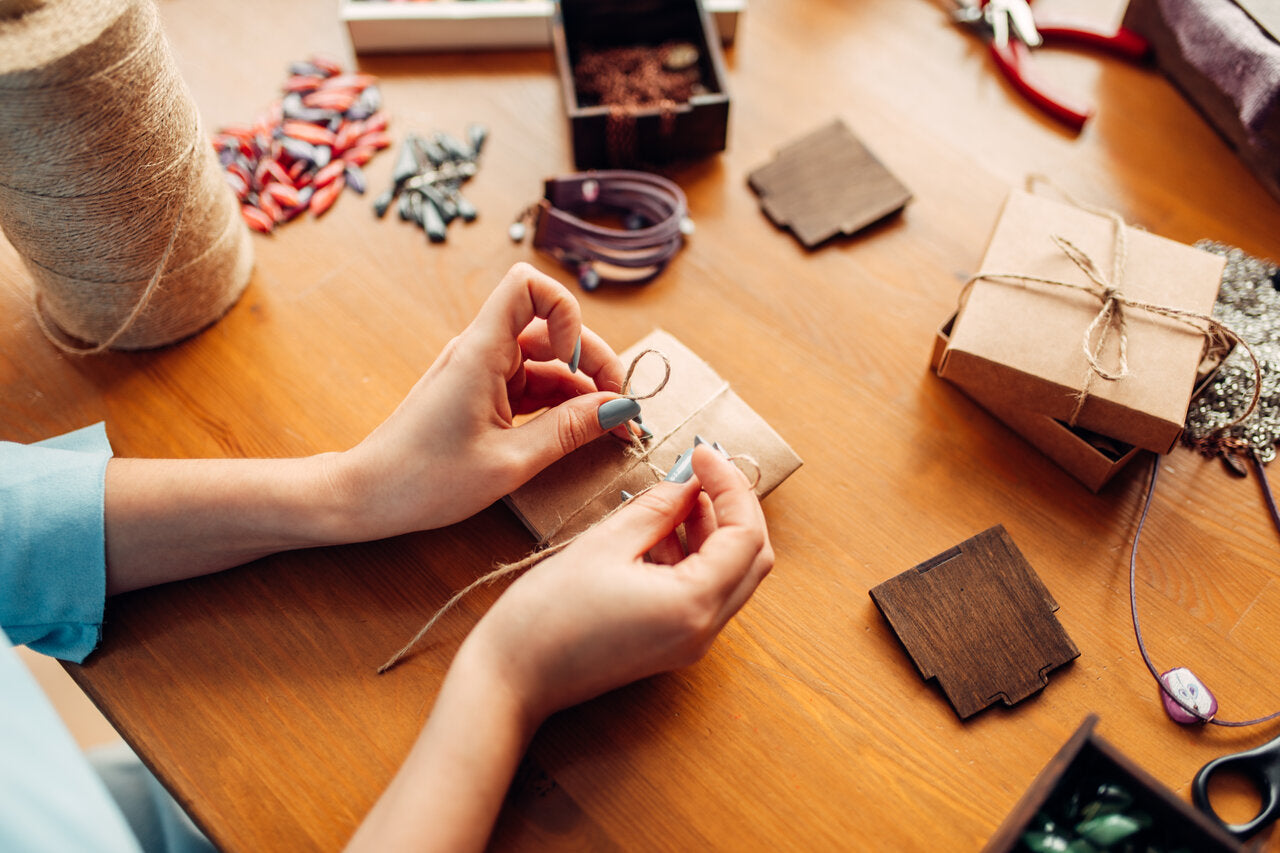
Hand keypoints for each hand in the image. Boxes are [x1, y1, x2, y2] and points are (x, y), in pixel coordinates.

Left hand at [330, 262, 633, 540]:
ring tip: (610, 429)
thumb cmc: (425, 480)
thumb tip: (619, 409)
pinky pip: (532, 385)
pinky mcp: (480, 393)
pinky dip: (560, 404)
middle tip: (619, 409)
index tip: (574, 364)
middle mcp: (482, 351)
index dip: (565, 312)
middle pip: (552, 327)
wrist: (367, 496)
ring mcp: (481, 371)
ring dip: (581, 388)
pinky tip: (580, 432)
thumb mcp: (510, 461)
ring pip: (547, 360)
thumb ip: (569, 430)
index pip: (529, 286)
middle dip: (593, 362)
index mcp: (481, 352)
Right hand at [461, 444, 774, 721]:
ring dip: (713, 529)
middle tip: (703, 469)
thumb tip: (689, 482)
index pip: (745, 535)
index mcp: (694, 606)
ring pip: (729, 574)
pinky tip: (660, 527)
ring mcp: (689, 641)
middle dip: (733, 507)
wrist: (511, 679)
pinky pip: (702, 591)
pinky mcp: (671, 643)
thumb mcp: (605, 544)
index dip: (731, 486)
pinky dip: (693, 554)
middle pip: (750, 558)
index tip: (703, 452)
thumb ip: (657, 508)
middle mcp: (703, 630)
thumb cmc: (547, 617)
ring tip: (676, 491)